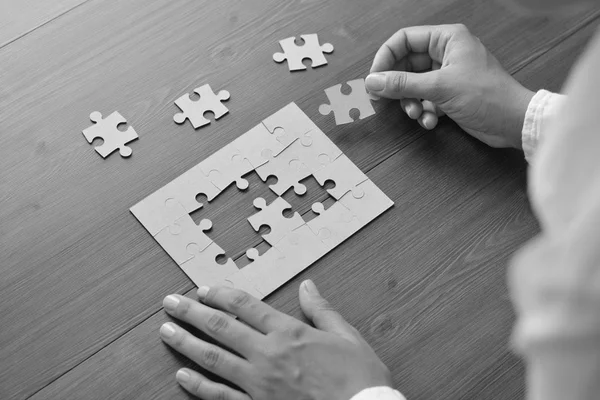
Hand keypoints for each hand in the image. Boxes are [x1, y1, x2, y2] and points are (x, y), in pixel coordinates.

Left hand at [160, 280, 392, 399]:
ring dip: (187, 343)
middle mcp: (268, 354)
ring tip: (166, 331)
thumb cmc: (359, 378)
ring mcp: (258, 383)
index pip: (245, 306)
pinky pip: (220, 396)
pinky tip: (181, 376)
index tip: (203, 289)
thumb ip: (321, 311)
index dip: (220, 294)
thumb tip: (308, 286)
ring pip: (213, 359)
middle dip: (192, 312)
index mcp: (289, 332)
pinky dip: (198, 386)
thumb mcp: (347, 336)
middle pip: (221, 328)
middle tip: (170, 302)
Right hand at [366, 24, 534, 148]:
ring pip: (413, 85)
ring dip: (410, 102)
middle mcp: (446, 53)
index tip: (374, 79)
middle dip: (397, 86)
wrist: (513, 123)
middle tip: (384, 101)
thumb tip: (372, 82)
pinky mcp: (450, 95)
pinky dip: (423, 111)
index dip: (385, 58)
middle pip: (406, 65)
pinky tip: (430, 121)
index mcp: (447, 39)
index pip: (404, 40)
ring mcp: (448, 75)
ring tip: (415, 113)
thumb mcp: (439, 87)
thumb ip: (402, 84)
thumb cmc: (487, 96)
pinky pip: (425, 99)